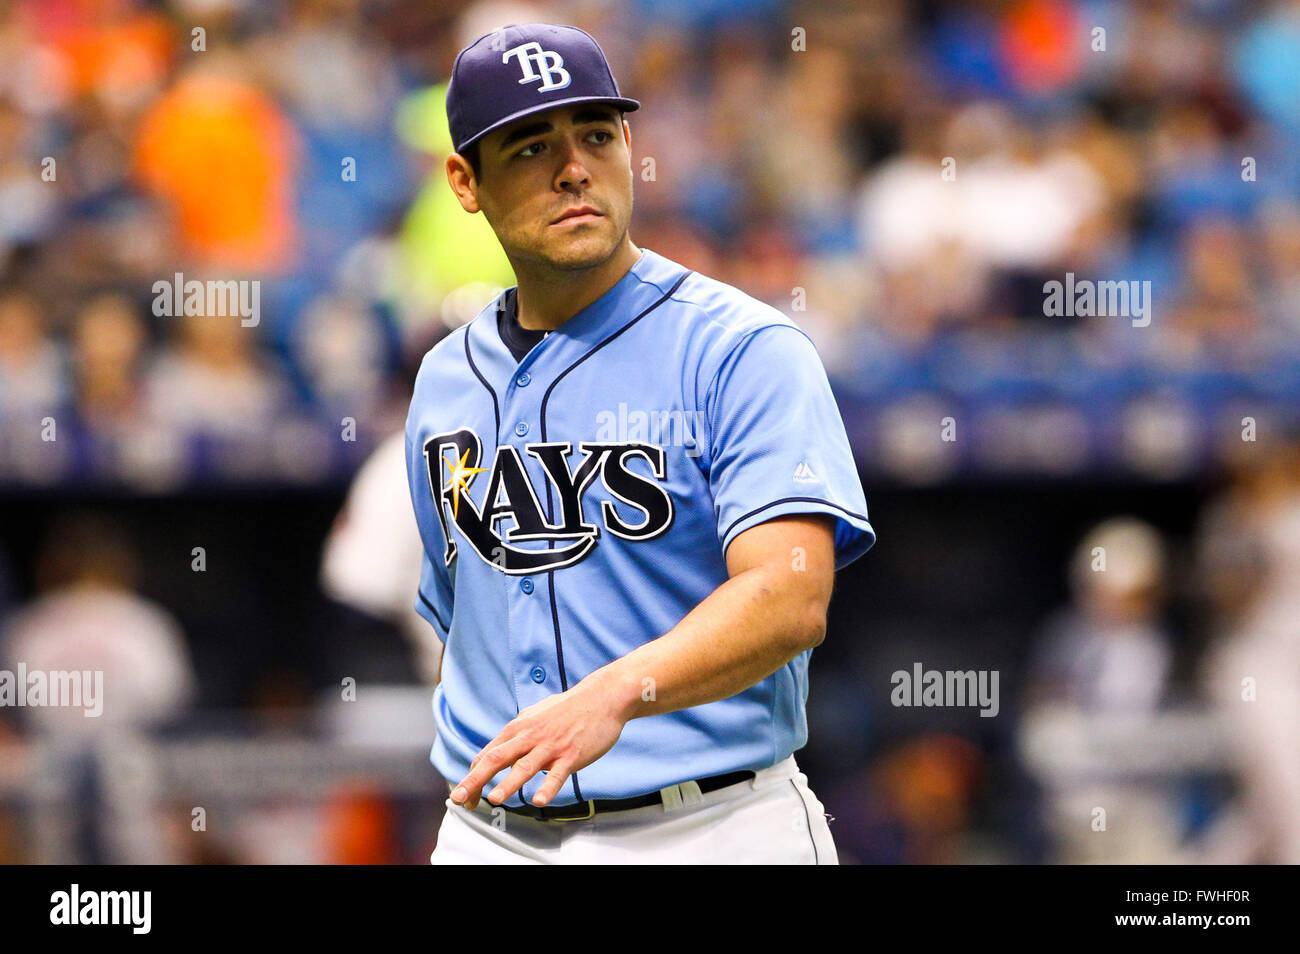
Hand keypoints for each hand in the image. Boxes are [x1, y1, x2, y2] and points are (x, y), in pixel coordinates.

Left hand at [450, 671, 630, 809]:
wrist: (601, 697)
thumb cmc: (567, 709)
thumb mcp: (534, 717)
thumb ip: (517, 736)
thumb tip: (499, 753)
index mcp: (518, 729)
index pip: (487, 755)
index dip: (472, 777)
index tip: (463, 796)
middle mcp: (530, 736)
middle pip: (497, 759)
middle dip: (475, 780)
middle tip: (459, 799)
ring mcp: (551, 746)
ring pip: (525, 767)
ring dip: (508, 784)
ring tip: (494, 799)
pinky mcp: (572, 754)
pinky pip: (558, 775)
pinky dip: (547, 789)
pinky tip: (538, 802)